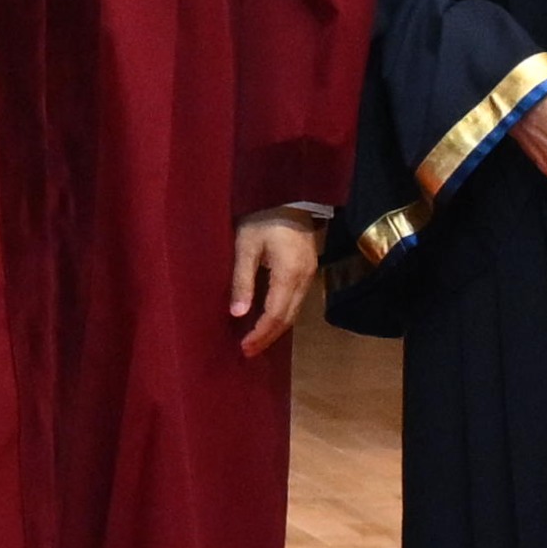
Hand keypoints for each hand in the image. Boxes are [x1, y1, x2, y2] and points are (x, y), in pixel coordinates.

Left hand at [229, 210, 325, 354]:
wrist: (291, 195)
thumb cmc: (263, 217)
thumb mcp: (245, 245)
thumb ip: (242, 280)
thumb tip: (237, 314)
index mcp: (289, 274)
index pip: (276, 315)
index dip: (260, 334)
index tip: (244, 347)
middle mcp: (304, 280)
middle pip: (288, 318)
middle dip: (268, 337)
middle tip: (247, 352)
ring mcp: (310, 275)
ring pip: (294, 311)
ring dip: (275, 329)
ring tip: (254, 341)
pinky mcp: (308, 270)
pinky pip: (296, 301)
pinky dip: (282, 315)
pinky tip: (267, 319)